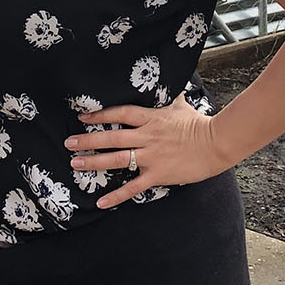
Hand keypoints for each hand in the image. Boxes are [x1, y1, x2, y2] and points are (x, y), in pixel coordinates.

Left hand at [66, 95, 230, 208]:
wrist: (216, 144)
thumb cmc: (199, 124)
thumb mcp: (181, 105)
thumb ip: (168, 96)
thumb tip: (165, 82)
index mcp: (151, 118)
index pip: (120, 113)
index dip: (100, 115)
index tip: (83, 117)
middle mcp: (147, 136)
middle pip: (112, 136)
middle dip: (88, 140)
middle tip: (68, 143)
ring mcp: (151, 156)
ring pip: (117, 159)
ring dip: (94, 162)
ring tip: (75, 163)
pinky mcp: (157, 174)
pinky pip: (132, 187)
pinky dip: (116, 195)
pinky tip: (101, 202)